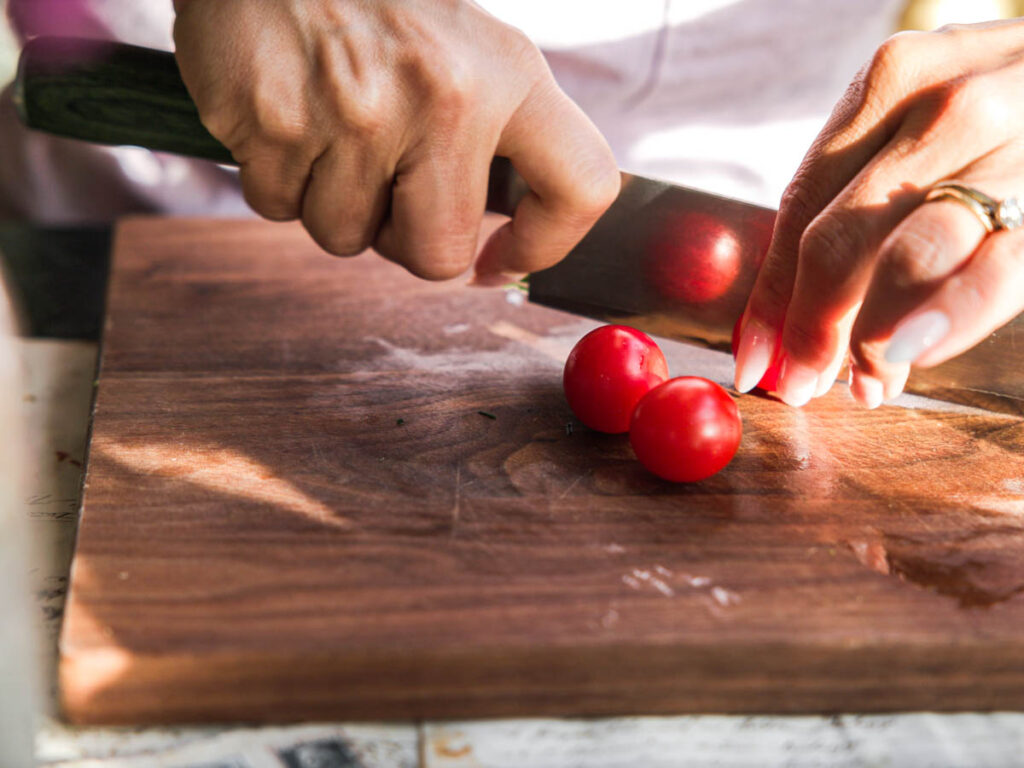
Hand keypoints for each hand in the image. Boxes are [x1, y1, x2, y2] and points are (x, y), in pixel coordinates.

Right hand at [172, 0, 618, 281]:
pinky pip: (277, 207)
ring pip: (345, 237)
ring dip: (335, 203)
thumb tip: (502, 231)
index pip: (579, 186)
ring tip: (331, 128)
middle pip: (436, 254)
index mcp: (507, 72)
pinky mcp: (273, 122)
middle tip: (388, 189)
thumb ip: (500, 127)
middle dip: (406, 239)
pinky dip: (279, 179)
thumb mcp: (468, 43)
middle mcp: (441, 96)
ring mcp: (353, 114)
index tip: (505, 258)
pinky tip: (287, 117)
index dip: (546, 245)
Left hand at [734, 20, 1023, 407]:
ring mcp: (1010, 148)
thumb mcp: (929, 123)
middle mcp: (946, 106)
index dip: (768, 294)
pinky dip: (941, 320)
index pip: (799, 204)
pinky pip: (991, 271)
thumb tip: (793, 314)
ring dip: (870, 338)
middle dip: (808, 327)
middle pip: (837, 237)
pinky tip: (908, 355)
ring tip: (864, 384)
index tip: (750, 357)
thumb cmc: (1005, 123)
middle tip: (800, 384)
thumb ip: (863, 194)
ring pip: (906, 257)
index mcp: (891, 82)